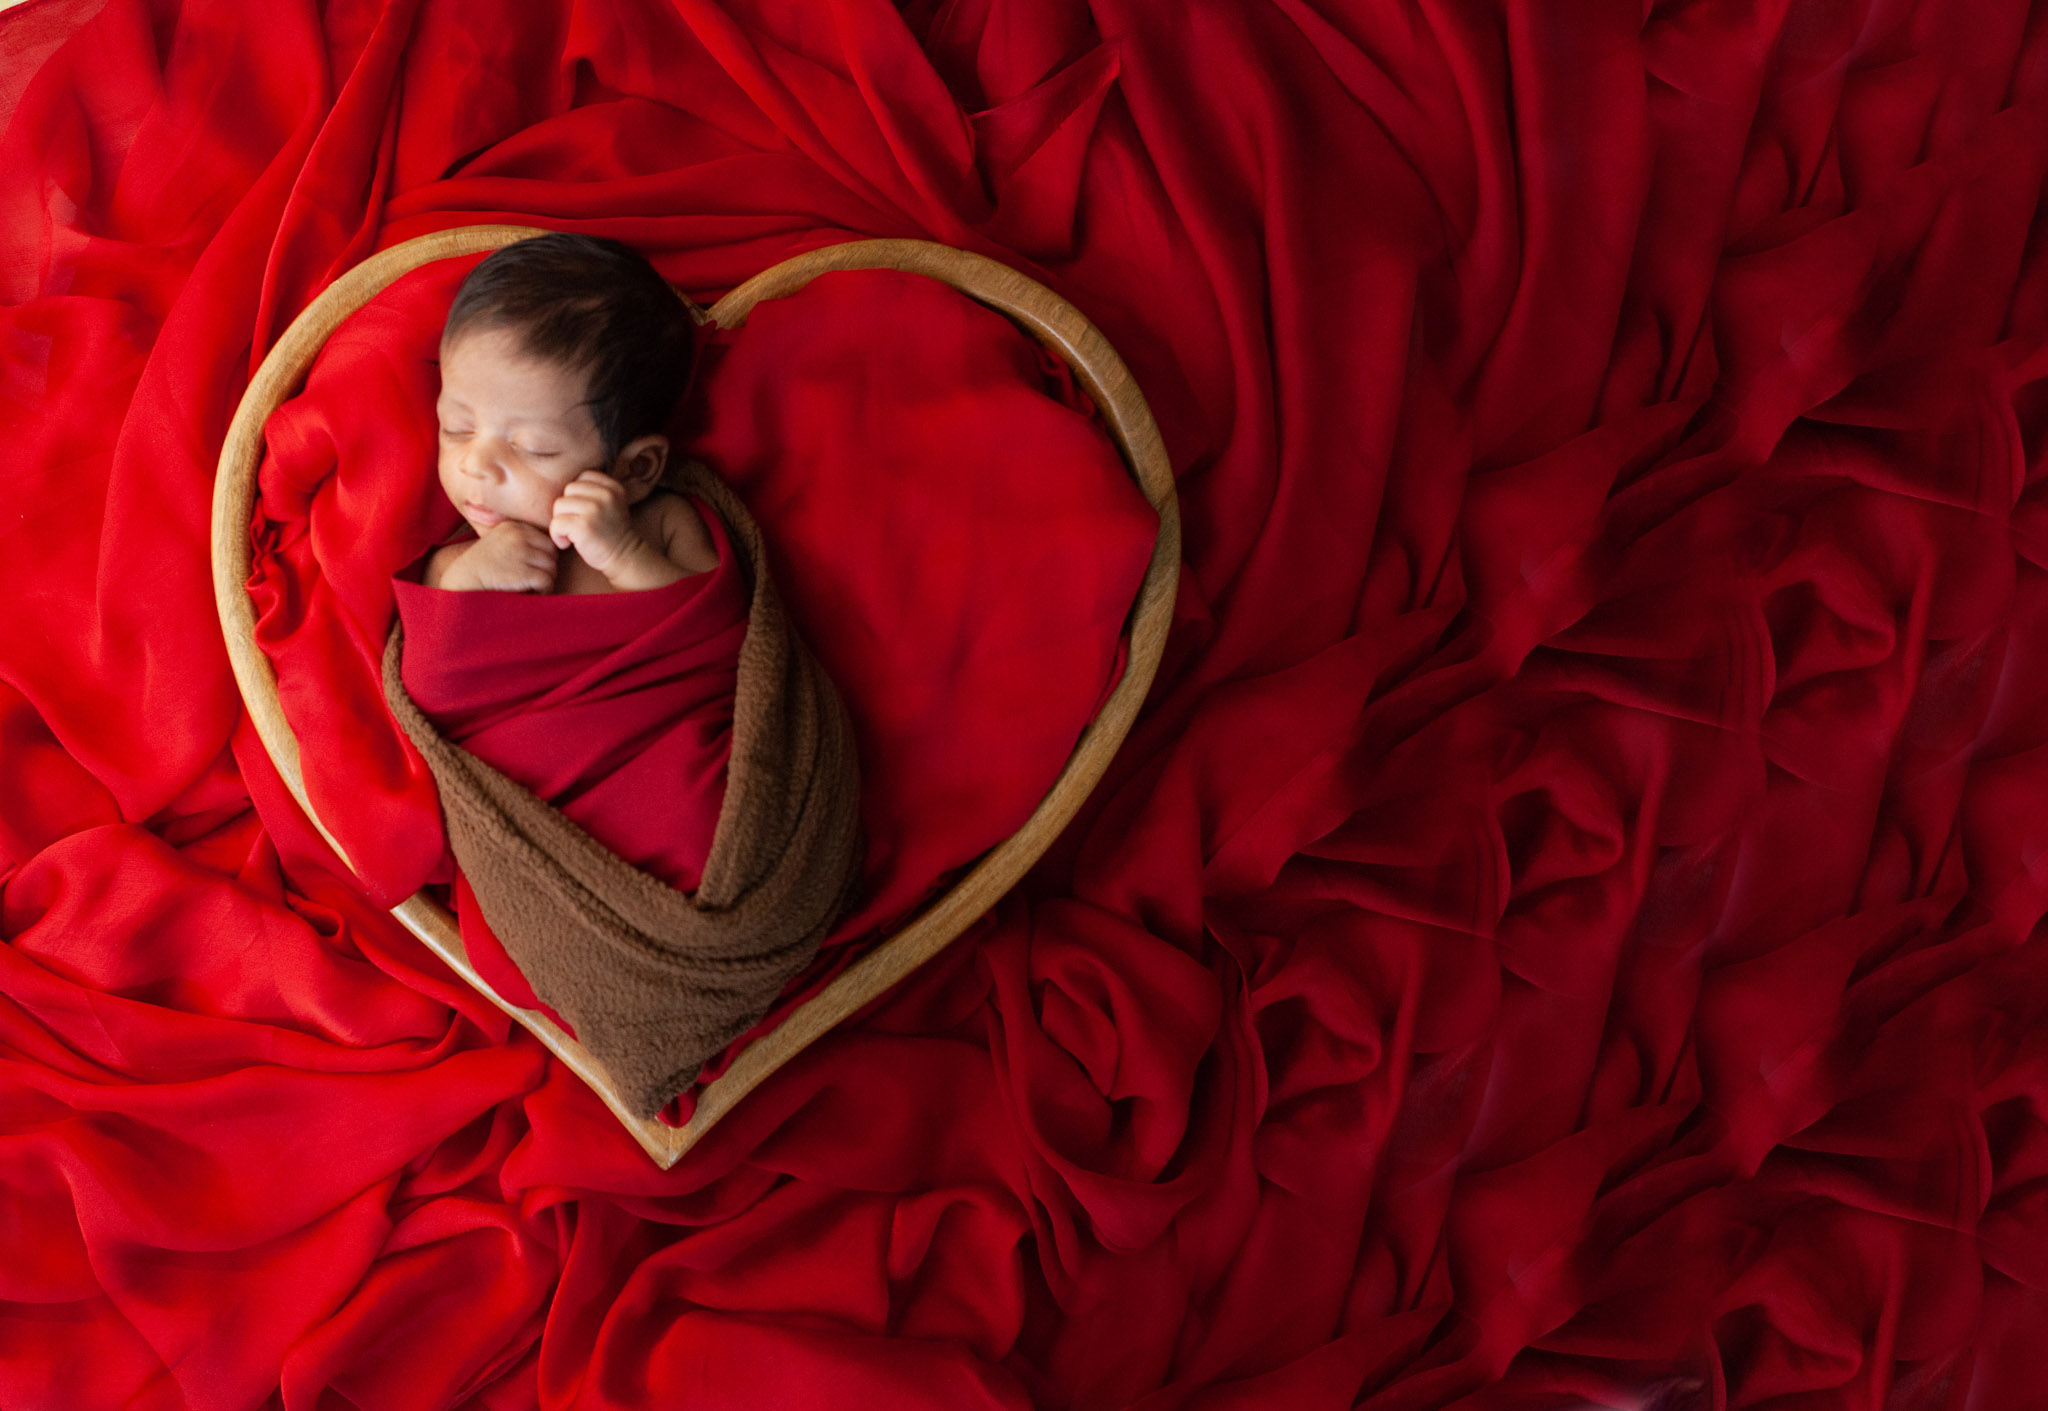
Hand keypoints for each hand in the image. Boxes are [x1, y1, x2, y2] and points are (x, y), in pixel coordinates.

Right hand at [438, 520, 557, 592]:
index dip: (542, 557)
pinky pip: (547, 580)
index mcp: (513, 527)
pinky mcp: (523, 572)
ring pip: (551, 567)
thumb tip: (554, 546)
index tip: (532, 569)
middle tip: (535, 581)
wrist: (462, 584)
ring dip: (546, 580)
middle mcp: (518, 536)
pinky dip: (544, 590)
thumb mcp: (499, 543)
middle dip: (547, 568)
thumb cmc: (482, 568)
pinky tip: (531, 593)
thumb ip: (520, 541)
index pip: (545, 540)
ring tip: (532, 588)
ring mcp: (520, 553)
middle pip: (552, 552)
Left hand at [549, 471, 645, 576]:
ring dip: (561, 522)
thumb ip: (594, 490)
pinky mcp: (584, 527)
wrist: (624, 558)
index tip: (585, 512)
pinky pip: (556, 523)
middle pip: (568, 490)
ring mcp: (595, 510)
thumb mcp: (610, 504)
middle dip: (568, 508)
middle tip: (577, 524)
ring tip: (573, 534)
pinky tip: (567, 543)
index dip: (578, 495)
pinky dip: (557, 536)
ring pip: (559, 505)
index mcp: (613, 487)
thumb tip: (560, 478)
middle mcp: (606, 495)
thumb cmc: (610, 532)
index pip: (582, 477)